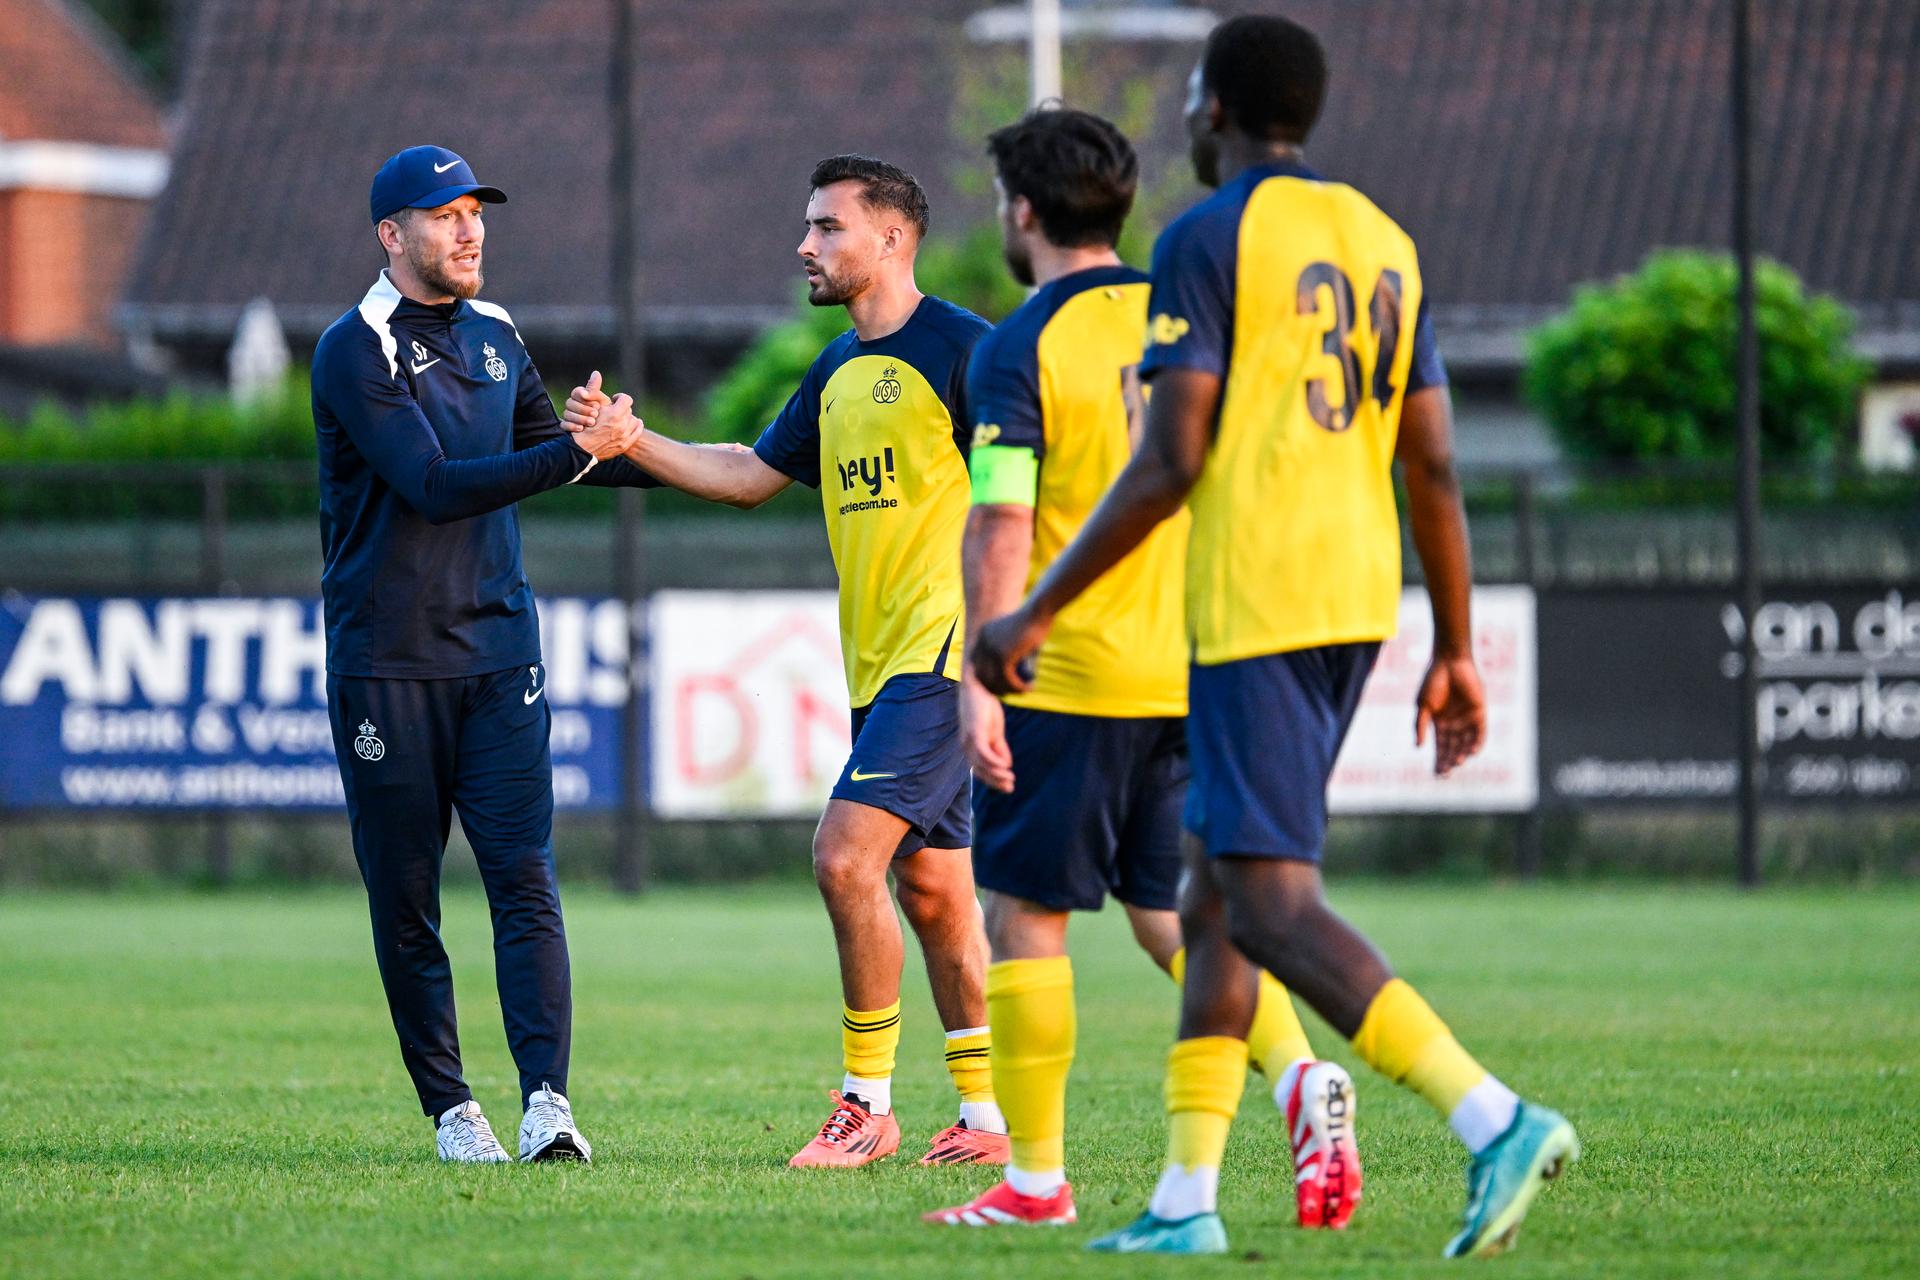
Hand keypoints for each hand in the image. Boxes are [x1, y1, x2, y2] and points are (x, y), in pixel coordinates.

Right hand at [562, 369, 611, 432]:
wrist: (603, 435)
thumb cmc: (606, 416)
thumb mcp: (602, 402)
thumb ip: (596, 390)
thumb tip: (595, 373)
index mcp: (581, 397)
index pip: (576, 392)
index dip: (585, 397)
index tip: (597, 405)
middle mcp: (573, 405)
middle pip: (570, 403)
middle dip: (584, 408)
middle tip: (596, 414)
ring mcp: (569, 416)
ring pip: (566, 413)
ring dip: (580, 417)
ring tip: (592, 422)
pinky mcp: (567, 427)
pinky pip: (563, 425)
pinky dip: (572, 426)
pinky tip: (581, 428)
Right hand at [572, 391, 643, 459]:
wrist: (580, 449)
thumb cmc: (582, 425)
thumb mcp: (588, 406)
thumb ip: (594, 390)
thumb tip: (596, 373)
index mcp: (614, 415)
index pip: (626, 399)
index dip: (619, 397)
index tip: (614, 399)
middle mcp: (621, 426)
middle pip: (629, 410)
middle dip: (622, 409)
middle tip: (614, 410)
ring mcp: (624, 436)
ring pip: (634, 420)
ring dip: (628, 418)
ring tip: (621, 418)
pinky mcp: (625, 445)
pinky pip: (637, 431)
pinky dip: (636, 426)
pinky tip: (632, 424)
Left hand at [961, 677, 1014, 792]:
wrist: (978, 685)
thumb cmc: (985, 707)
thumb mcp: (995, 731)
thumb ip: (999, 748)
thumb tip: (1007, 765)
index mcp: (970, 746)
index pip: (981, 769)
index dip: (994, 780)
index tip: (1008, 787)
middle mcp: (966, 746)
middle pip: (980, 770)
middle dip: (995, 781)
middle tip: (1010, 788)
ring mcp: (969, 740)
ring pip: (981, 764)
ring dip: (996, 773)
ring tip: (1010, 778)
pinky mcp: (974, 732)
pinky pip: (983, 753)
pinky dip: (995, 761)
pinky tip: (1006, 766)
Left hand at [971, 604, 1049, 696]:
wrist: (1040, 609)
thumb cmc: (1034, 621)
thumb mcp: (1017, 636)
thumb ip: (1010, 652)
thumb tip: (1011, 675)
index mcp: (982, 635)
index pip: (976, 665)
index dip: (986, 679)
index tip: (1002, 686)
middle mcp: (982, 642)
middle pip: (981, 675)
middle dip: (997, 687)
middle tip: (1014, 691)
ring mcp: (991, 649)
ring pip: (995, 681)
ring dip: (1010, 689)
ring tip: (1025, 690)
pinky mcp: (1003, 655)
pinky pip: (1008, 679)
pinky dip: (1018, 687)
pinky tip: (1029, 688)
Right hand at [1414, 652, 1487, 776]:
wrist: (1449, 662)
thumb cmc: (1432, 682)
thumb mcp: (1423, 706)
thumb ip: (1421, 726)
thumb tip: (1418, 747)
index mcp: (1439, 723)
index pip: (1440, 747)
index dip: (1439, 760)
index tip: (1437, 774)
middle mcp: (1454, 724)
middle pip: (1453, 748)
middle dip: (1449, 761)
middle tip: (1446, 772)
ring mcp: (1467, 719)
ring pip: (1466, 743)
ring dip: (1462, 753)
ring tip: (1457, 762)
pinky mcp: (1479, 712)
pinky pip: (1480, 732)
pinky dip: (1477, 742)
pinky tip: (1471, 752)